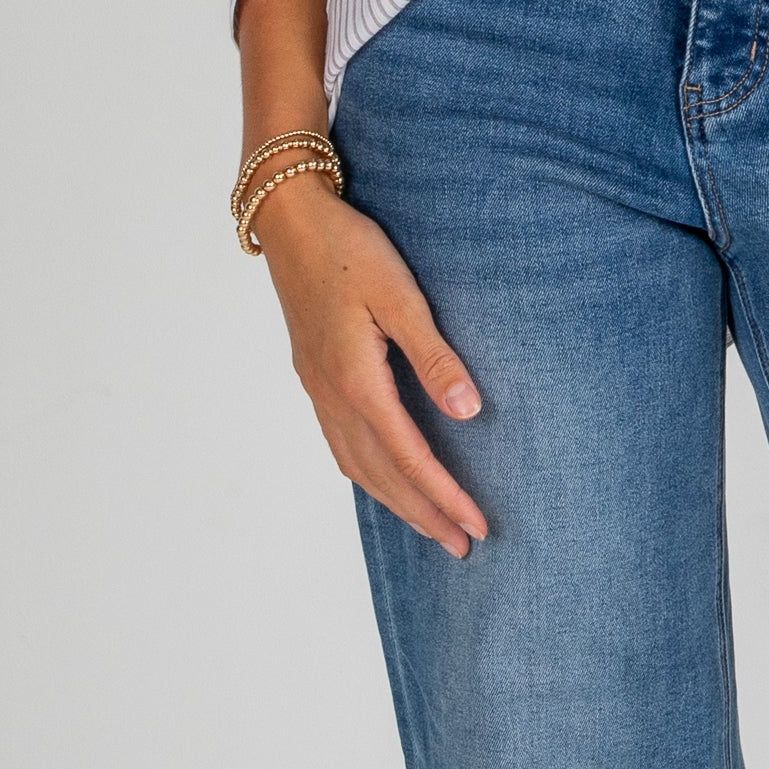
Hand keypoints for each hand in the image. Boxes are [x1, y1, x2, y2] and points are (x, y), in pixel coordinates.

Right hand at [252, 170, 488, 557]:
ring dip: (396, 502)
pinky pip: (341, 446)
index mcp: (356, 382)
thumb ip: (434, 356)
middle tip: (462, 547)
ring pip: (357, 466)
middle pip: (382, 476)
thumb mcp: (399, 296)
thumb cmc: (349, 250)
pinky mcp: (314, 377)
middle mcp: (332, 396)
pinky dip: (368, 475)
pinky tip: (382, 479)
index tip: (477, 527)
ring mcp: (318, 390)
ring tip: (430, 526)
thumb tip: (468, 412)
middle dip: (424, 515)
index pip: (409, 458)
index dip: (445, 497)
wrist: (290, 221)